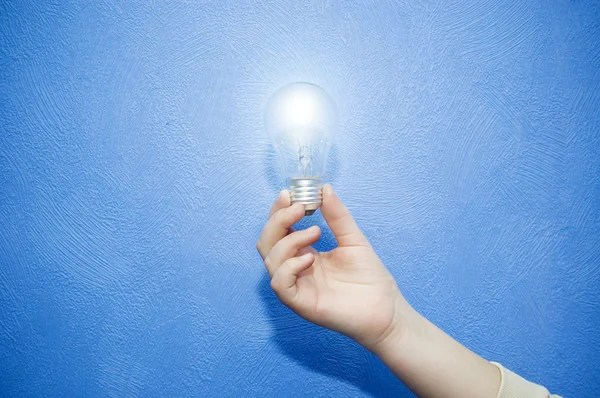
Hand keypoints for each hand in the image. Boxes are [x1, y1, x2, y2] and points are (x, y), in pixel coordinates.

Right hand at [256, 184, 407, 350]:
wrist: (386, 309)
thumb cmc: (370, 278)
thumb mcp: (353, 239)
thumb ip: (337, 216)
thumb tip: (325, 188)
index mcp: (304, 254)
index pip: (279, 230)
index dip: (278, 212)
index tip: (289, 194)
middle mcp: (295, 269)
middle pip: (266, 243)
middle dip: (277, 221)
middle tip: (299, 207)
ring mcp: (296, 287)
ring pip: (270, 260)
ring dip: (289, 240)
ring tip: (316, 232)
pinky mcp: (300, 303)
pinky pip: (279, 283)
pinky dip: (289, 266)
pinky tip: (310, 258)